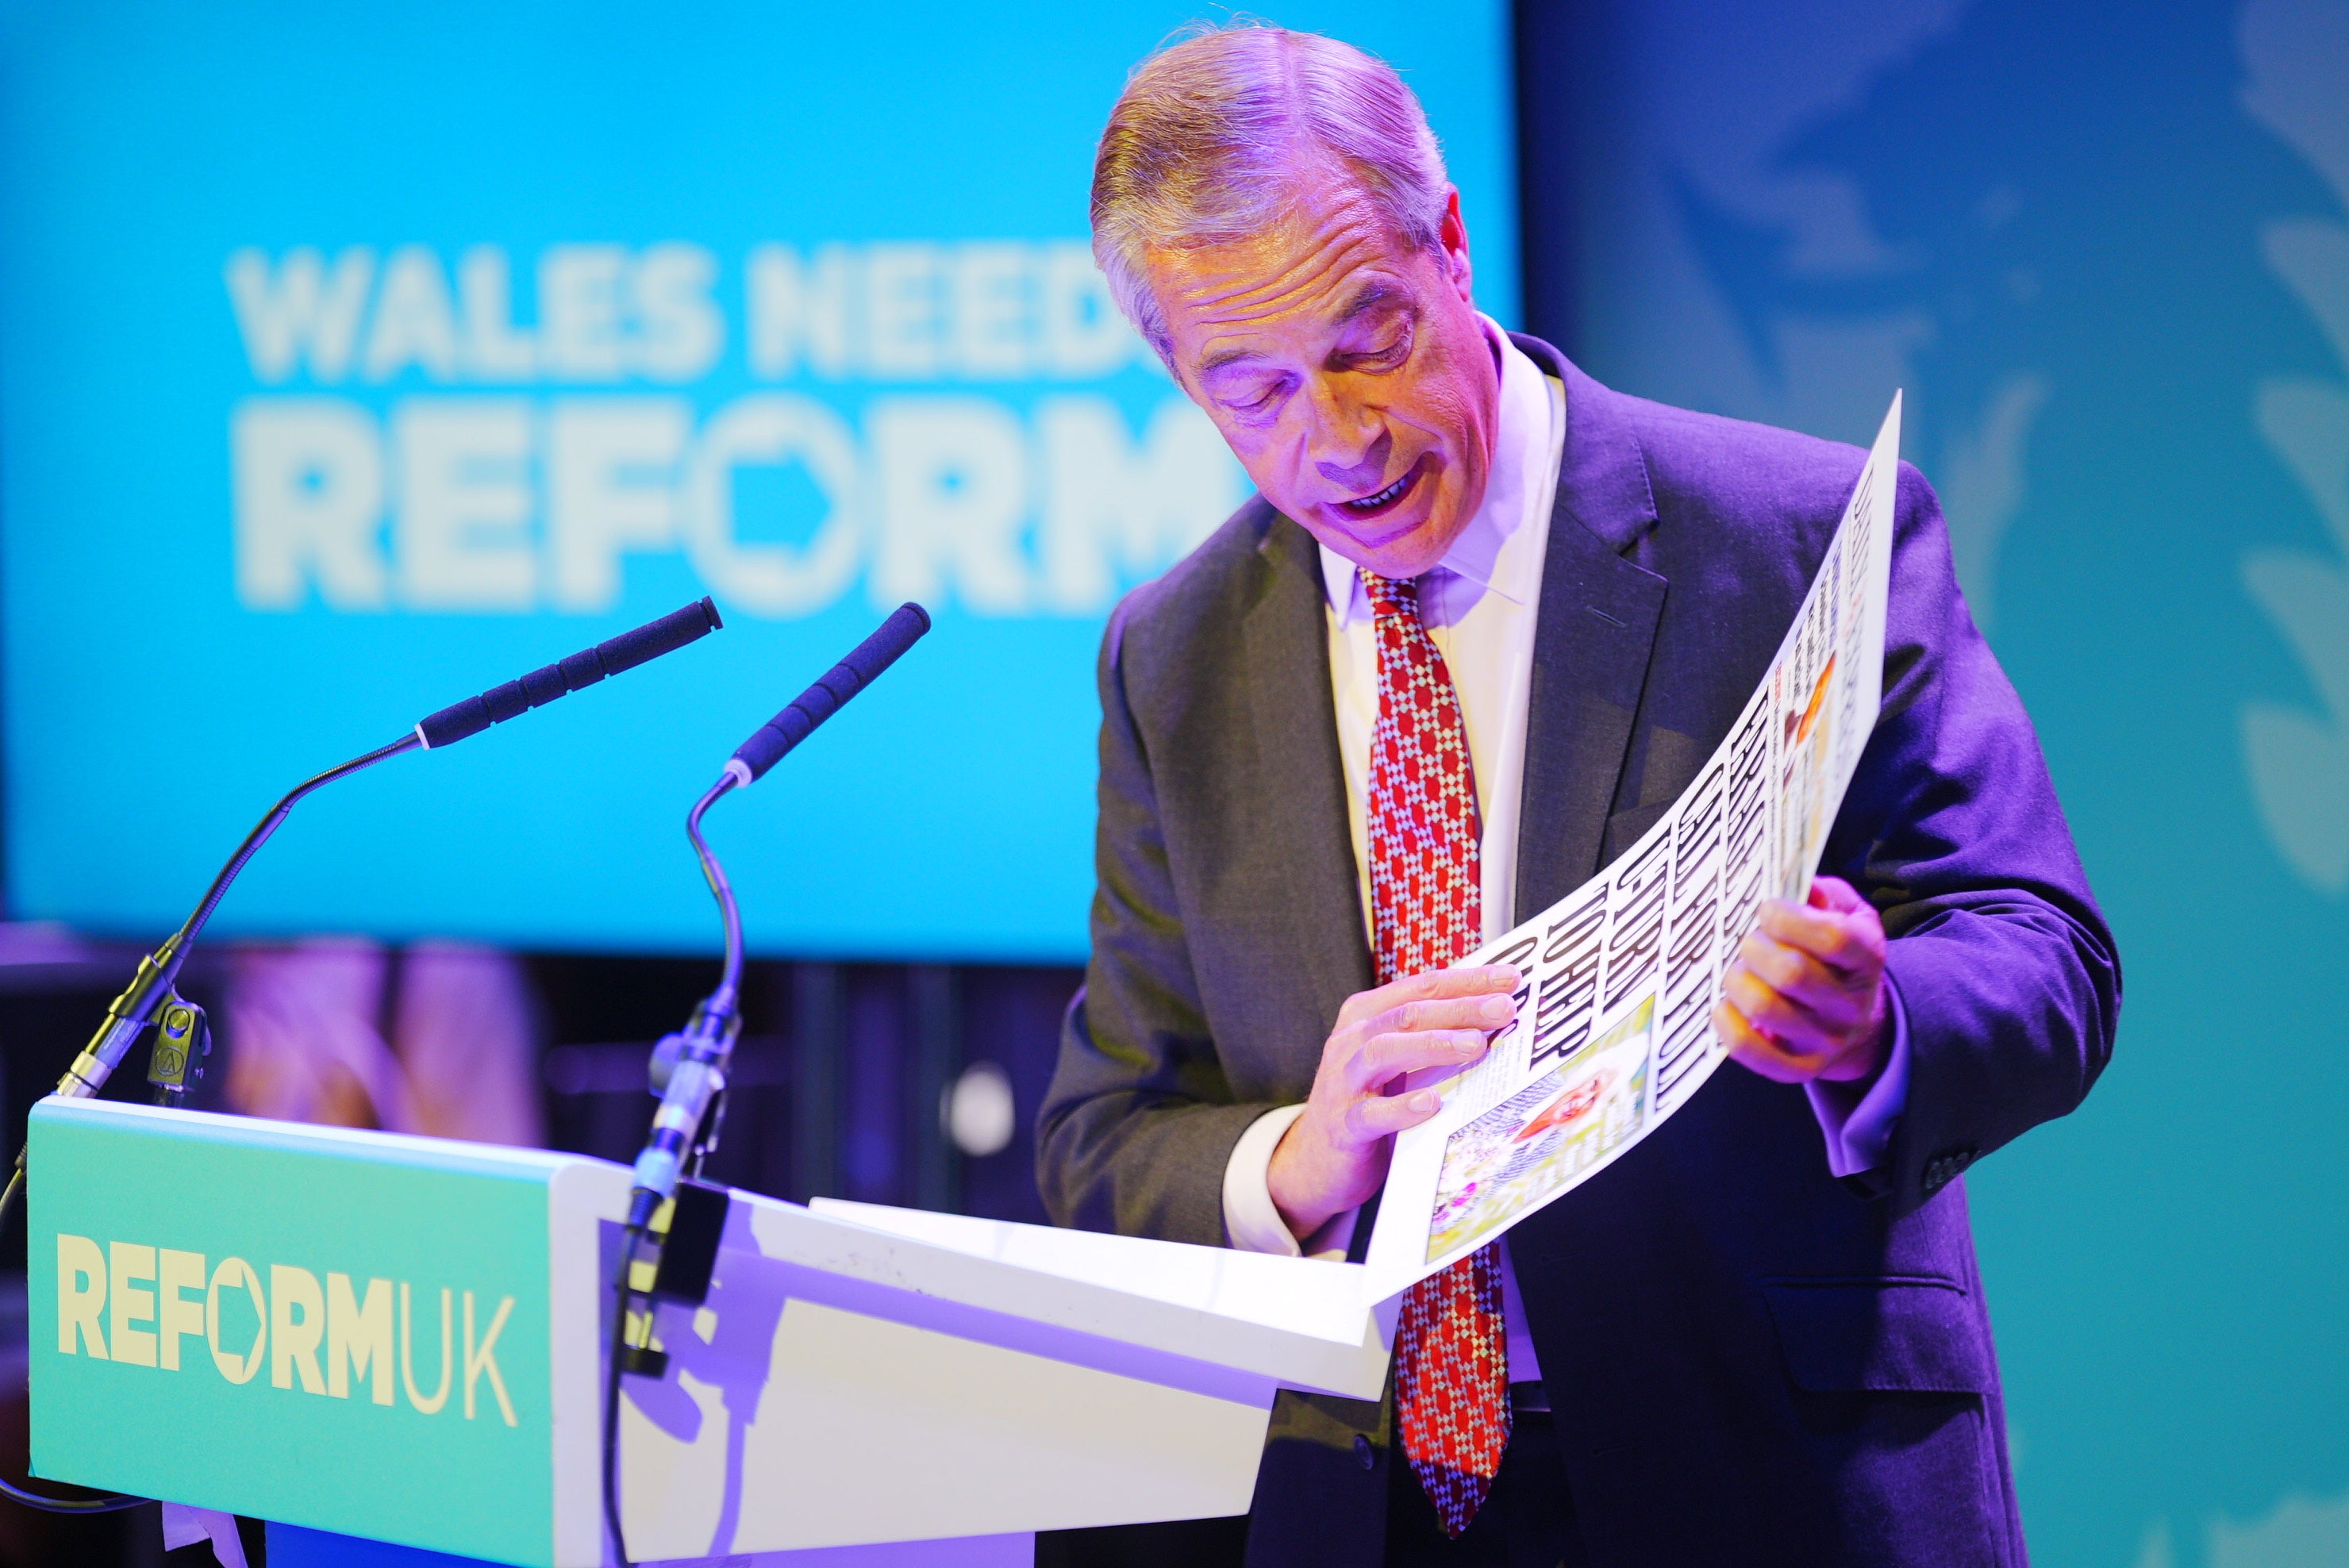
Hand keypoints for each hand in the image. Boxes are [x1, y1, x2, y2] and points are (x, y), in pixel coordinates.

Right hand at [1267, 964, 1520, 1240]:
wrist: (1318, 1160)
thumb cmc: (1370, 1101)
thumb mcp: (1397, 1061)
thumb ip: (1431, 1036)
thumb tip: (1494, 1019)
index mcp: (1366, 1016)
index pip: (1421, 986)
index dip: (1466, 980)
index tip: (1509, 978)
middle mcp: (1351, 1042)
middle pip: (1407, 1013)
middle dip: (1460, 1007)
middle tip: (1504, 1008)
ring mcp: (1343, 1082)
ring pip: (1383, 1051)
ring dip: (1433, 1045)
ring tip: (1475, 1045)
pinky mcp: (1343, 1125)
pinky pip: (1370, 1113)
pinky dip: (1401, 1107)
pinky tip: (1431, 1104)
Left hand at [1715, 876, 1890, 1084]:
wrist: (1856, 1021)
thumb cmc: (1837, 955)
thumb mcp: (1846, 914)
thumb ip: (1823, 893)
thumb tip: (1798, 887)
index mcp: (1867, 958)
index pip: (1832, 939)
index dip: (1788, 918)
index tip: (1767, 910)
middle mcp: (1851, 1004)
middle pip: (1791, 974)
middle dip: (1755, 948)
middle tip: (1749, 941)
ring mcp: (1826, 1041)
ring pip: (1765, 1008)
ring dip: (1737, 980)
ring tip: (1739, 970)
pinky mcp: (1798, 1068)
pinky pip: (1751, 1049)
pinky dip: (1727, 1023)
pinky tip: (1726, 1004)